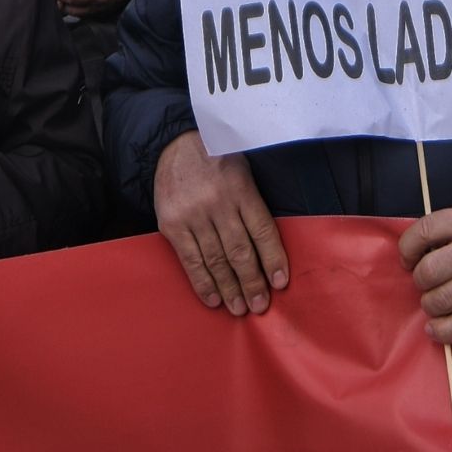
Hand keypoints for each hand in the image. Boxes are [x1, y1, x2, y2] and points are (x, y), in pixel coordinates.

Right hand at [153, 131, 288, 315]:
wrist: (175, 143)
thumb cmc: (217, 160)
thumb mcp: (245, 173)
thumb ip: (253, 206)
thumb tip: (268, 252)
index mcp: (241, 190)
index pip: (263, 232)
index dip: (273, 260)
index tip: (280, 284)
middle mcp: (217, 203)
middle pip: (240, 251)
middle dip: (252, 283)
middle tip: (259, 306)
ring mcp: (192, 215)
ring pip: (216, 259)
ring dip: (229, 288)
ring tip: (239, 308)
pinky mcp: (171, 223)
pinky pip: (189, 259)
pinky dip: (202, 281)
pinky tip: (213, 297)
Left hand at [398, 202, 451, 343]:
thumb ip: (445, 230)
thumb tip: (412, 255)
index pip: (423, 232)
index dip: (406, 249)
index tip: (408, 260)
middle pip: (429, 271)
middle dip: (420, 281)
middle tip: (427, 282)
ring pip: (442, 299)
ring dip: (430, 305)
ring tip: (435, 301)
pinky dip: (444, 330)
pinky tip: (435, 329)